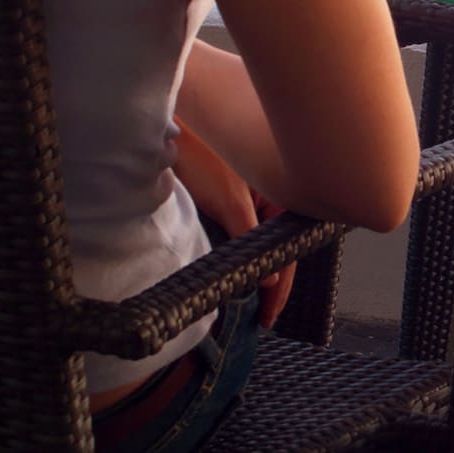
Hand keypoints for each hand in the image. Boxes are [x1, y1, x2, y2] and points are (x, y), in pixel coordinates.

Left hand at [170, 119, 294, 327]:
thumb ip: (251, 236)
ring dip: (255, 273)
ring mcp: (246, 203)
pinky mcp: (224, 206)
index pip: (288, 249)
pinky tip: (235, 277)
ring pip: (258, 247)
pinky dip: (238, 260)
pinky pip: (238, 239)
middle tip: (261, 318)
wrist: (166, 136)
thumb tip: (271, 279)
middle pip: (276, 250)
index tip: (269, 315)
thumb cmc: (201, 157)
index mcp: (279, 194)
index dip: (281, 285)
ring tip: (251, 306)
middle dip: (272, 284)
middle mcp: (267, 200)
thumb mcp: (230, 200)